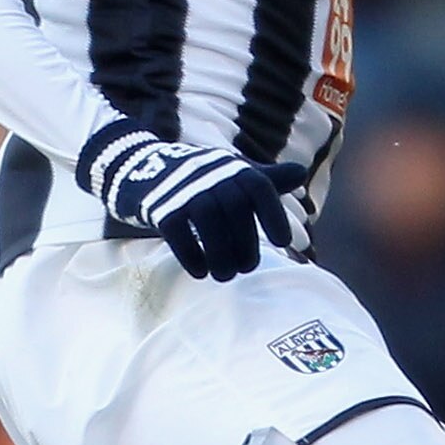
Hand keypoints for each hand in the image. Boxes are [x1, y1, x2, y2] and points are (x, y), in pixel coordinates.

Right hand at [76, 119, 311, 281]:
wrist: (143, 169)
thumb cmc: (200, 178)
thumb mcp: (232, 174)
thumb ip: (266, 178)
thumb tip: (301, 172)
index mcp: (233, 168)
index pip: (259, 187)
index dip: (274, 214)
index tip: (284, 242)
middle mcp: (211, 175)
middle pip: (236, 211)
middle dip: (245, 244)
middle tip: (247, 268)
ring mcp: (184, 190)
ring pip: (209, 223)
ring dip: (221, 255)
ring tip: (225, 275)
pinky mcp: (161, 207)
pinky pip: (179, 233)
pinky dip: (191, 255)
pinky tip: (200, 272)